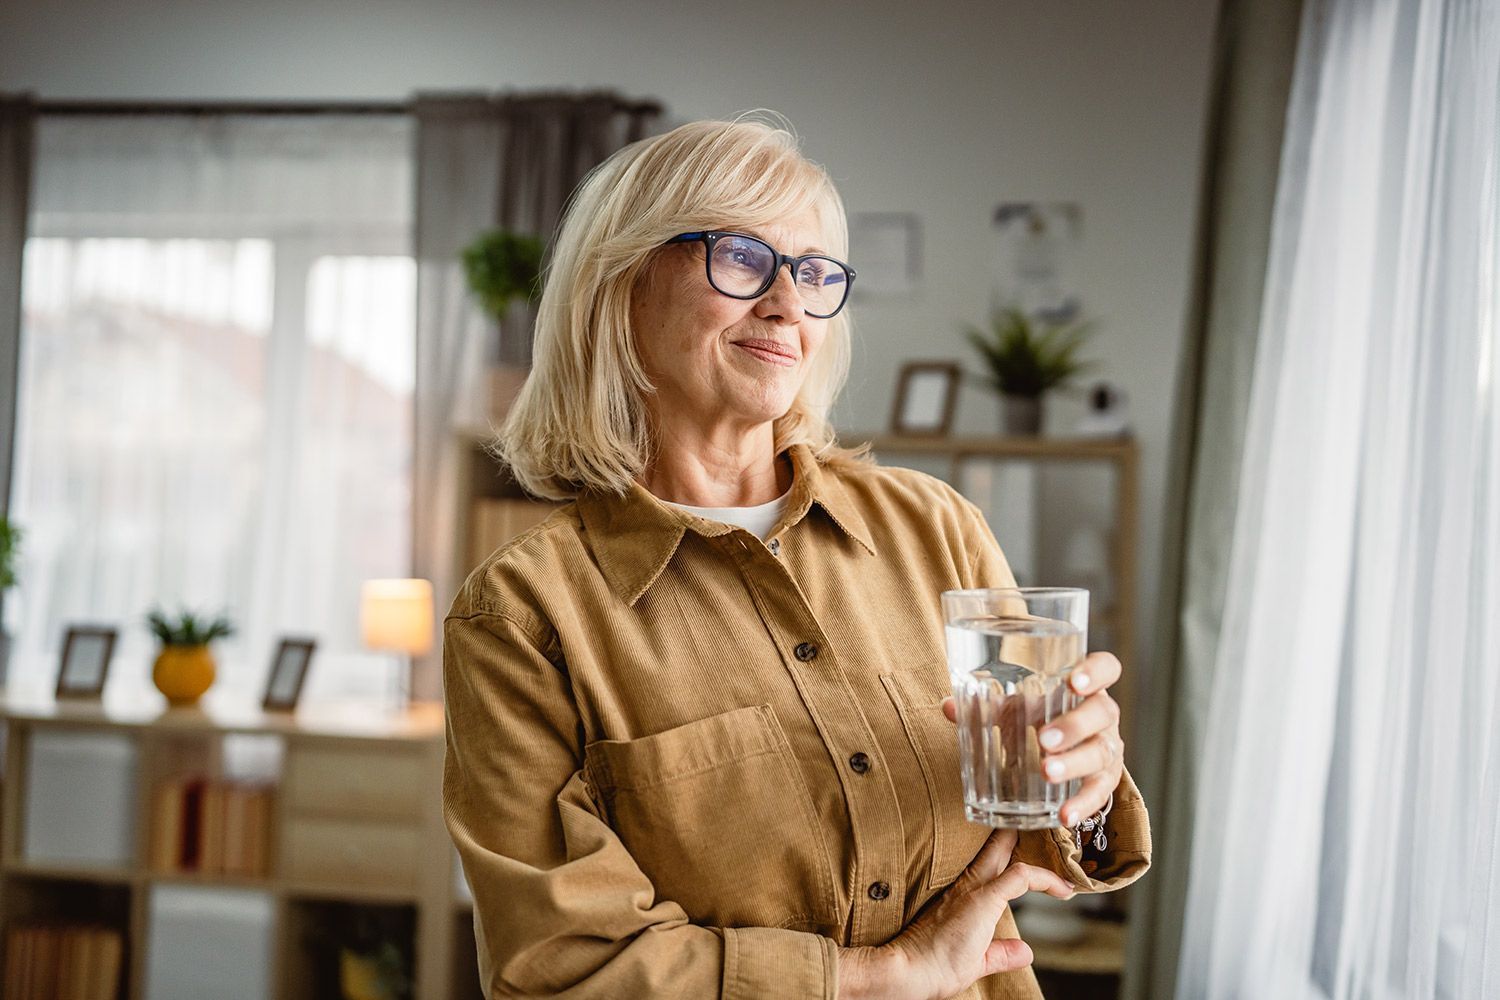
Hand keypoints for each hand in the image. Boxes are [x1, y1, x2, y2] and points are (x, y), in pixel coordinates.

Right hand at [837, 828, 1074, 999]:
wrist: (909, 970)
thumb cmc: (932, 968)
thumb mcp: (977, 961)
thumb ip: (1000, 953)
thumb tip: (1025, 951)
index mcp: (963, 896)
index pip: (990, 865)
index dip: (1013, 858)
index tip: (1039, 865)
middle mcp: (967, 886)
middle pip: (996, 849)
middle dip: (1018, 836)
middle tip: (1042, 828)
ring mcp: (974, 890)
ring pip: (1008, 855)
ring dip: (1034, 850)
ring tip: (1059, 846)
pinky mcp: (982, 899)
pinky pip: (1021, 878)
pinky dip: (1044, 879)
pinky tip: (1063, 888)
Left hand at [942, 650, 1125, 827]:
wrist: (1062, 749)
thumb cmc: (1037, 716)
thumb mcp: (1016, 707)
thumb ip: (987, 705)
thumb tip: (948, 707)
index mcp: (1084, 687)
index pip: (1106, 667)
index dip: (1095, 672)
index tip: (1073, 681)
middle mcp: (1103, 714)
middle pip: (1103, 713)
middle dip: (1075, 725)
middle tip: (1044, 738)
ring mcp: (1109, 747)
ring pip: (1102, 753)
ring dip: (1075, 763)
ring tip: (1047, 771)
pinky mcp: (1106, 780)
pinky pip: (1100, 793)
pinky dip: (1083, 805)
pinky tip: (1064, 815)